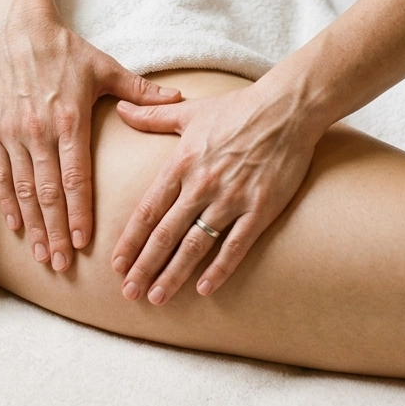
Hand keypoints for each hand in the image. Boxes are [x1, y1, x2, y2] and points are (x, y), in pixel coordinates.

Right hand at [0, 12, 180, 270]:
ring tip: (40, 255)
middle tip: (61, 265)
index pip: (75, 178)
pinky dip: (8, 202)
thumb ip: (141, 91)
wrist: (18, 30)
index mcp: (70, 120)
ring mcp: (14, 134)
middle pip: (48, 193)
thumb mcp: (105, 67)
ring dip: (32, 225)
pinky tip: (15, 225)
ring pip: (23, 189)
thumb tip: (180, 97)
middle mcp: (39, 132)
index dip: (78, 213)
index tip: (83, 243)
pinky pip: (2, 174)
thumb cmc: (65, 50)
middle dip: (55, 232)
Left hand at [110, 77, 319, 303]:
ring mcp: (232, 198)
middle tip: (129, 292)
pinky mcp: (260, 208)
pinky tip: (204, 289)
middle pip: (165, 234)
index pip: (147, 210)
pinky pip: (236, 245)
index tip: (116, 264)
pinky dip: (219, 269)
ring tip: (157, 298)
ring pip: (195, 245)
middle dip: (144, 266)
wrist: (287, 108)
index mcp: (181, 163)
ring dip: (174, 274)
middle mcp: (202, 185)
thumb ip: (151, 116)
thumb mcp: (188, 111)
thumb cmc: (237, 108)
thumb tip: (119, 107)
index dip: (130, 240)